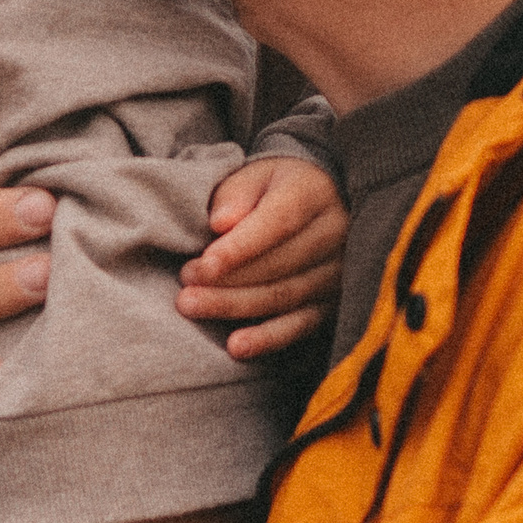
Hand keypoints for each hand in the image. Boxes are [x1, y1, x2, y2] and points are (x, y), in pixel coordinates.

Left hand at [177, 156, 345, 358]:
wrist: (320, 200)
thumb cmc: (275, 186)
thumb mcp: (255, 175)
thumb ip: (236, 194)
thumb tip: (221, 223)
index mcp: (314, 194)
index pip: (278, 223)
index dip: (240, 247)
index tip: (203, 264)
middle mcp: (334, 234)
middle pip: (279, 265)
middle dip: (227, 279)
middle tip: (184, 286)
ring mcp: (338, 272)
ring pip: (283, 296)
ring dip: (235, 306)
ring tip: (192, 307)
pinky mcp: (334, 302)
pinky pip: (300, 325)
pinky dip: (266, 338)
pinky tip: (235, 347)